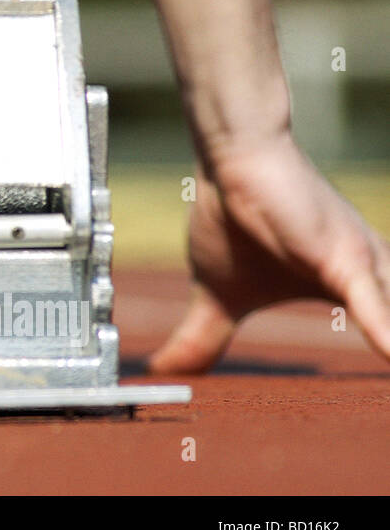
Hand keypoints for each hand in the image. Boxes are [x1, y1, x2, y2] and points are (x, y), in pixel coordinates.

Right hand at [149, 131, 389, 372]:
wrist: (231, 159)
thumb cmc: (231, 215)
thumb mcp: (217, 296)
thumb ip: (203, 338)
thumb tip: (161, 370)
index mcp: (350, 290)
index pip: (383, 339)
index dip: (385, 363)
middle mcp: (372, 281)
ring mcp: (364, 270)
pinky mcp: (346, 258)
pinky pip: (374, 305)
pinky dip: (385, 333)